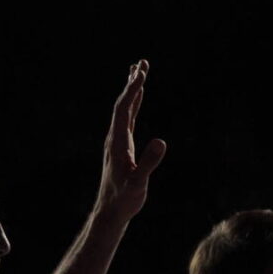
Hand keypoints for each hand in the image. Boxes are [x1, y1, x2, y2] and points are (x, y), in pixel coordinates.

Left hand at [95, 59, 166, 223]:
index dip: (132, 91)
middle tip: (142, 63)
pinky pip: (128, 119)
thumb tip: (161, 142)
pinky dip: (134, 104)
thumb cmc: (124, 199)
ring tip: (139, 70)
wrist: (111, 210)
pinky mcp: (122, 147)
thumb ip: (148, 163)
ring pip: (125, 109)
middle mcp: (115, 138)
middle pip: (122, 104)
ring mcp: (118, 141)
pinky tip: (138, 97)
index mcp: (117, 142)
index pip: (123, 110)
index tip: (141, 74)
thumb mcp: (138, 182)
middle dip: (132, 83)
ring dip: (132, 90)